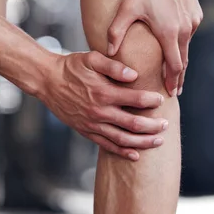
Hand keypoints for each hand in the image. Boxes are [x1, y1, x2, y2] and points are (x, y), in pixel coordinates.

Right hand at [38, 51, 166, 160]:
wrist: (47, 80)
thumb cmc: (71, 66)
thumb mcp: (91, 59)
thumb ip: (113, 66)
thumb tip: (134, 75)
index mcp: (103, 92)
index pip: (135, 100)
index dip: (151, 101)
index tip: (161, 99)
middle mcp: (99, 111)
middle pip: (133, 124)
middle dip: (153, 126)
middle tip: (166, 124)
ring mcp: (92, 124)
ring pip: (122, 139)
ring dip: (142, 142)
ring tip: (158, 141)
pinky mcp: (85, 130)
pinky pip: (106, 145)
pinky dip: (122, 151)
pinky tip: (135, 154)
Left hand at [107, 0, 202, 96]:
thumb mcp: (126, 7)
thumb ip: (116, 32)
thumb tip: (108, 53)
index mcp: (168, 33)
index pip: (173, 66)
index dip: (172, 81)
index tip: (170, 94)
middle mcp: (184, 30)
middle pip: (183, 61)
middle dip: (178, 77)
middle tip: (174, 91)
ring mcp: (192, 21)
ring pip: (187, 47)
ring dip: (181, 60)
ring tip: (174, 72)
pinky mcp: (196, 12)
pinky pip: (189, 33)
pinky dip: (183, 43)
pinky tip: (176, 45)